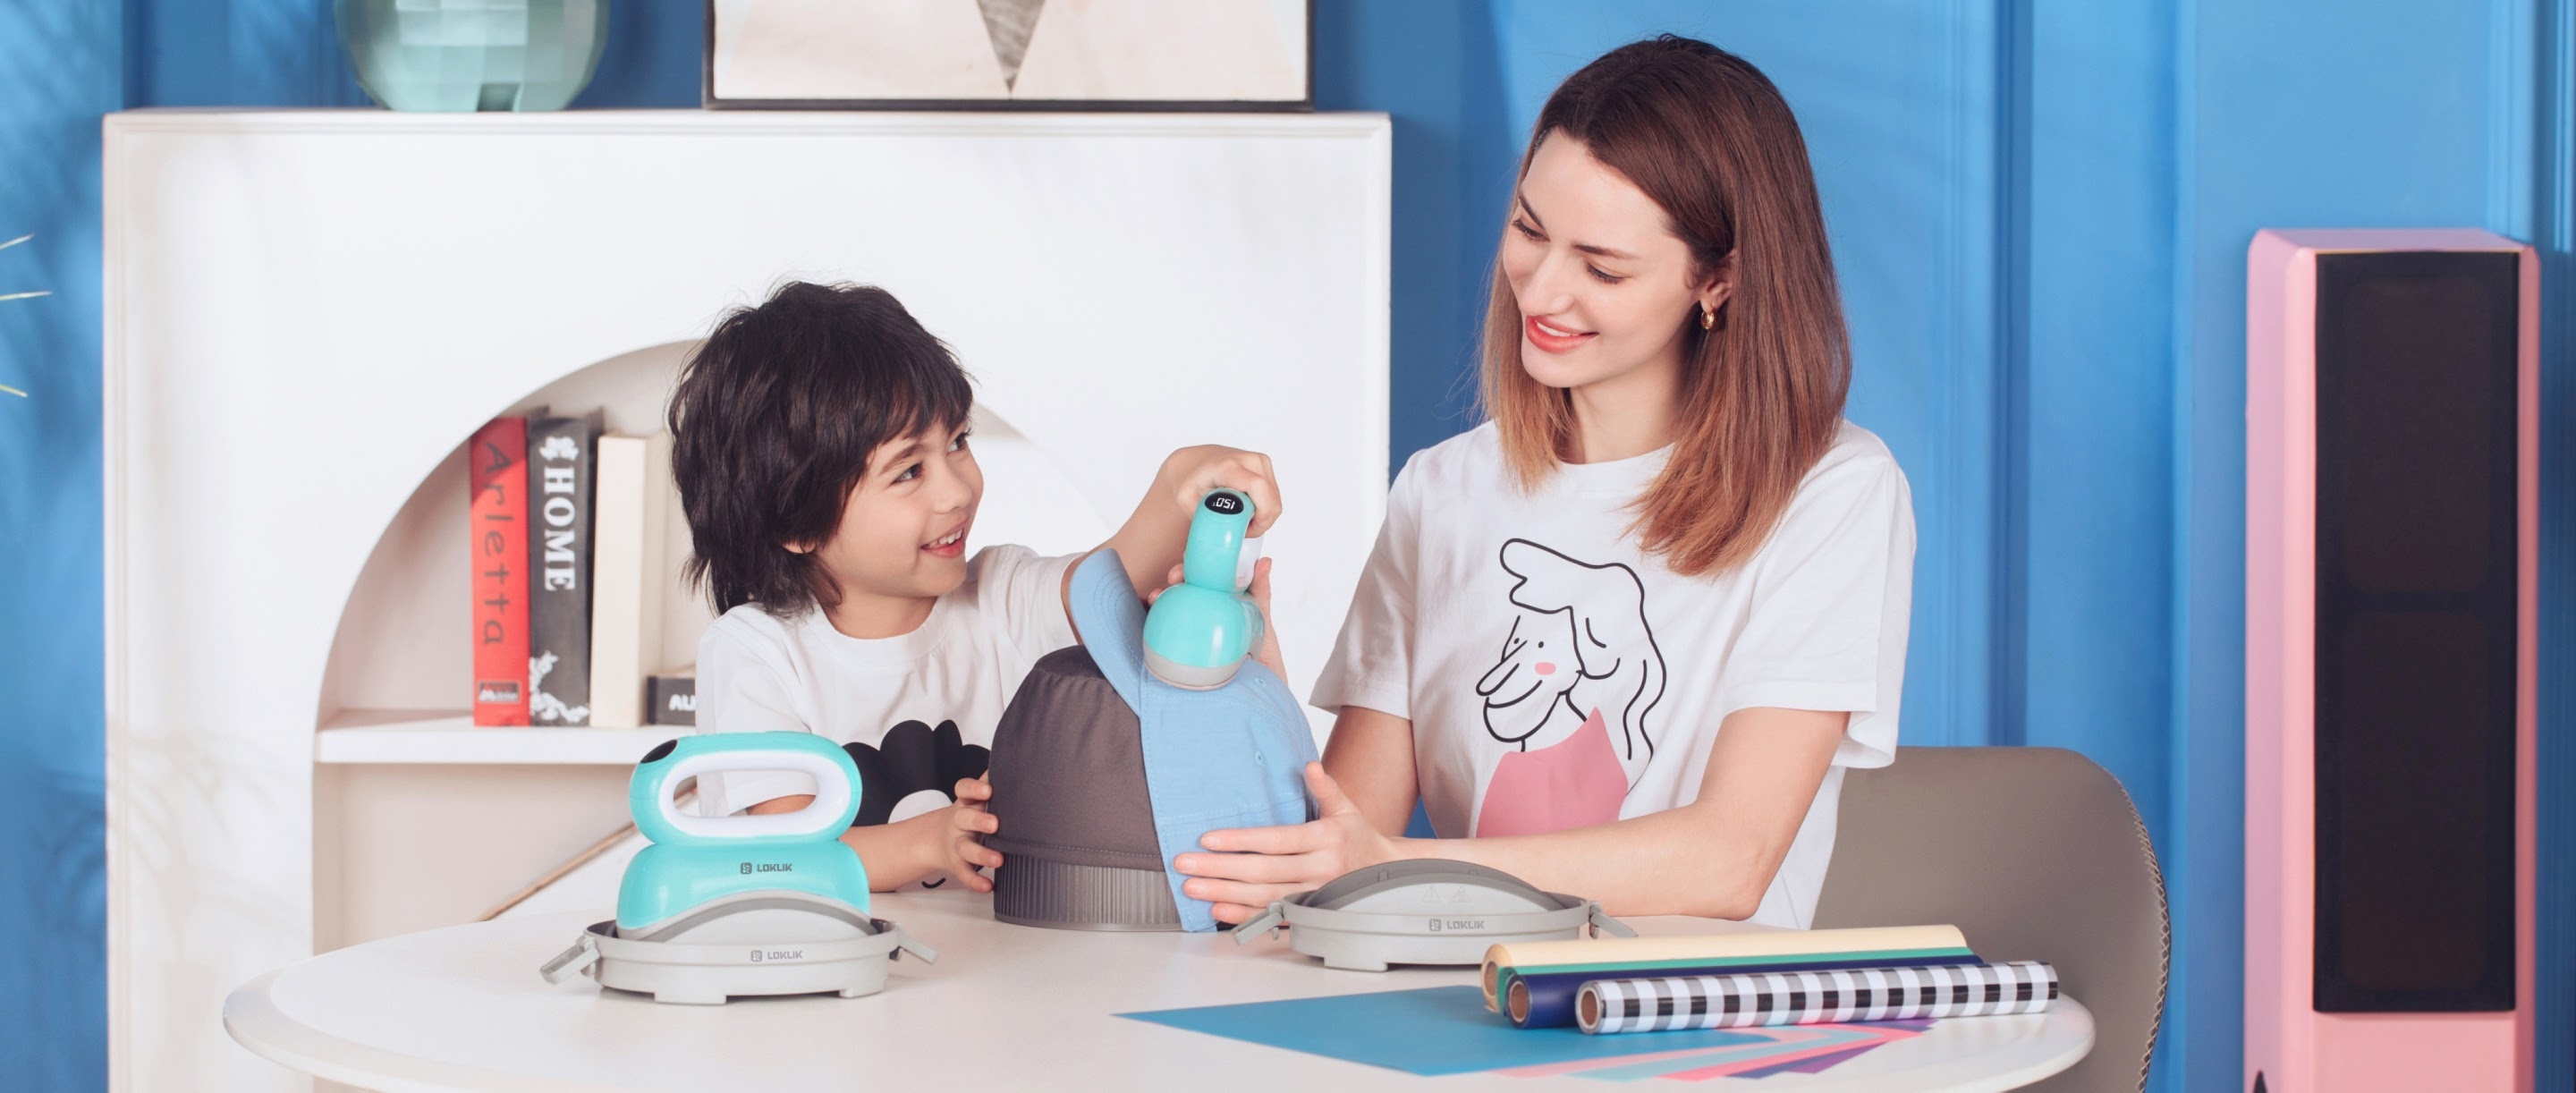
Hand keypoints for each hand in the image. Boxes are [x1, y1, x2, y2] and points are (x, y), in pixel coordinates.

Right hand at [939, 776, 1001, 892]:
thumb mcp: (977, 798)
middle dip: (979, 820)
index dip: (973, 789)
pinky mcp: (957, 864)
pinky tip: (988, 886)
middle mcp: (960, 822)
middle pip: (963, 818)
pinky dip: (975, 881)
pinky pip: (964, 874)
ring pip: (965, 848)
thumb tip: (1021, 758)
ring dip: (981, 854)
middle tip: (995, 824)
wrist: (937, 840)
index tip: (988, 790)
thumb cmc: (970, 814)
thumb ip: (994, 780)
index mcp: (967, 802)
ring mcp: (957, 844)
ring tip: (999, 859)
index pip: (963, 790)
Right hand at [1149, 557, 1285, 679]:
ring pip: (1175, 607)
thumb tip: (1265, 561)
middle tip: (1176, 576)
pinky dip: (1157, 619)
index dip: (1196, 565)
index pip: (1206, 577)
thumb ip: (1260, 590)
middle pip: (1188, 588)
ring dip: (1163, 596)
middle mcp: (1207, 613)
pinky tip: (1152, 612)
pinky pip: (1169, 632)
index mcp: (1223, 602)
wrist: (1259, 690)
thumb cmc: (1263, 656)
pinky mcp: (1186, 650)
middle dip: (1178, 577)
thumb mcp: (1262, 618)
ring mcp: (1195, 631)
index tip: (1189, 557)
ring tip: (1158, 595)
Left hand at [1157, 445, 1283, 536]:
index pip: (1258, 487)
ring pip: (1275, 501)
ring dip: (1262, 517)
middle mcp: (1249, 460)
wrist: (1194, 462)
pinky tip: (1246, 509)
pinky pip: (1273, 497)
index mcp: (1229, 466)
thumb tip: (1220, 532)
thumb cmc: (1190, 480)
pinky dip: (1263, 509)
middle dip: (1261, 522)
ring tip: (1240, 519)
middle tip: (1241, 530)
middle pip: (1271, 500)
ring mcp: (1260, 462)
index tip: (1248, 530)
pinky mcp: (1266, 467)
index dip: (1261, 514)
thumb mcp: (1186, 500)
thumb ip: (1203, 515)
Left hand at [1171, 763, 1398, 923]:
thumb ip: (1326, 789)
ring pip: (1263, 897)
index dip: (1241, 841)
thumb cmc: (1359, 838)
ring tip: (1193, 888)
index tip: (1208, 839)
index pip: (1275, 840)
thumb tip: (1310, 766)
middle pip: (1262, 871)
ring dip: (1225, 894)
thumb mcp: (1347, 810)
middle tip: (1185, 865)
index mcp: (1326, 839)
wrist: (1386, 875)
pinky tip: (1218, 910)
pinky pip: (1273, 918)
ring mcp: (1314, 896)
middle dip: (1220, 869)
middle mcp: (1320, 869)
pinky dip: (1243, 916)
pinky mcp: (1310, 914)